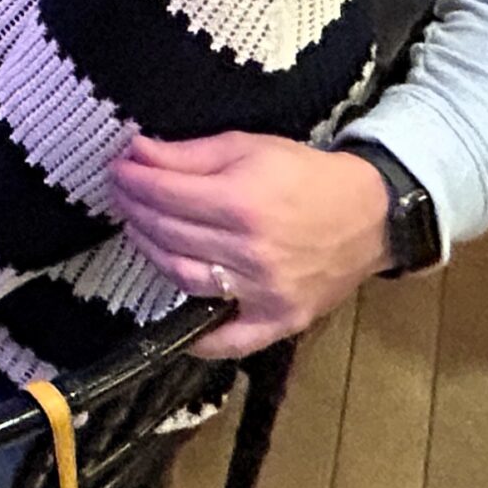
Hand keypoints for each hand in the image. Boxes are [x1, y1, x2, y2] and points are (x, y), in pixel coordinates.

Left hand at [109, 134, 394, 356]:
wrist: (370, 214)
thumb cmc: (305, 175)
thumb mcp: (248, 146)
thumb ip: (188, 153)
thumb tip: (136, 152)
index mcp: (242, 203)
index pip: (165, 195)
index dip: (132, 180)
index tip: (116, 170)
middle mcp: (250, 252)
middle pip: (169, 234)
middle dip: (135, 210)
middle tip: (122, 195)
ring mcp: (264, 292)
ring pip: (184, 278)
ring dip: (152, 253)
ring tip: (140, 231)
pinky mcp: (280, 321)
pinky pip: (230, 340)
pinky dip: (199, 338)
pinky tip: (176, 325)